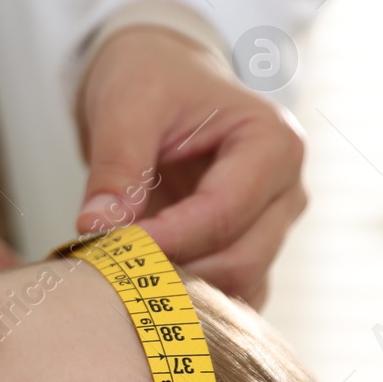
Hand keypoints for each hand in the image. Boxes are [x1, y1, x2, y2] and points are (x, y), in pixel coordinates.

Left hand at [75, 27, 306, 306]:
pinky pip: (230, 293)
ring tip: (120, 281)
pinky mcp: (250, 247)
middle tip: (107, 273)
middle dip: (172, 272)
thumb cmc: (151, 81)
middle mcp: (286, 190)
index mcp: (273, 143)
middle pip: (239, 260)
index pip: (223, 213)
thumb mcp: (125, 108)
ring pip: (239, 286)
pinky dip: (189, 301)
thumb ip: (115, 167)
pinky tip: (141, 293)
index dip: (166, 241)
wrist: (160, 80)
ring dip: (179, 293)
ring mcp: (273, 224)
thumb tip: (96, 227)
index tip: (110, 252)